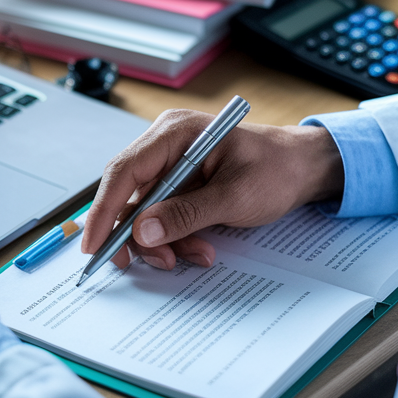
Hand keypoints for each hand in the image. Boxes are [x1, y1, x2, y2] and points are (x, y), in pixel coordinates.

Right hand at [83, 109, 343, 270]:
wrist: (304, 167)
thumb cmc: (276, 170)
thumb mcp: (234, 196)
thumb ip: (185, 214)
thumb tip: (141, 232)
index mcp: (174, 133)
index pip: (123, 171)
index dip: (103, 210)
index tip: (93, 245)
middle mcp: (165, 145)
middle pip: (128, 194)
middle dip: (136, 234)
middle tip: (143, 264)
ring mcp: (171, 164)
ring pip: (145, 211)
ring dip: (163, 240)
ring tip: (193, 255)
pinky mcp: (181, 184)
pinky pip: (164, 215)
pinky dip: (176, 236)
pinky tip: (199, 248)